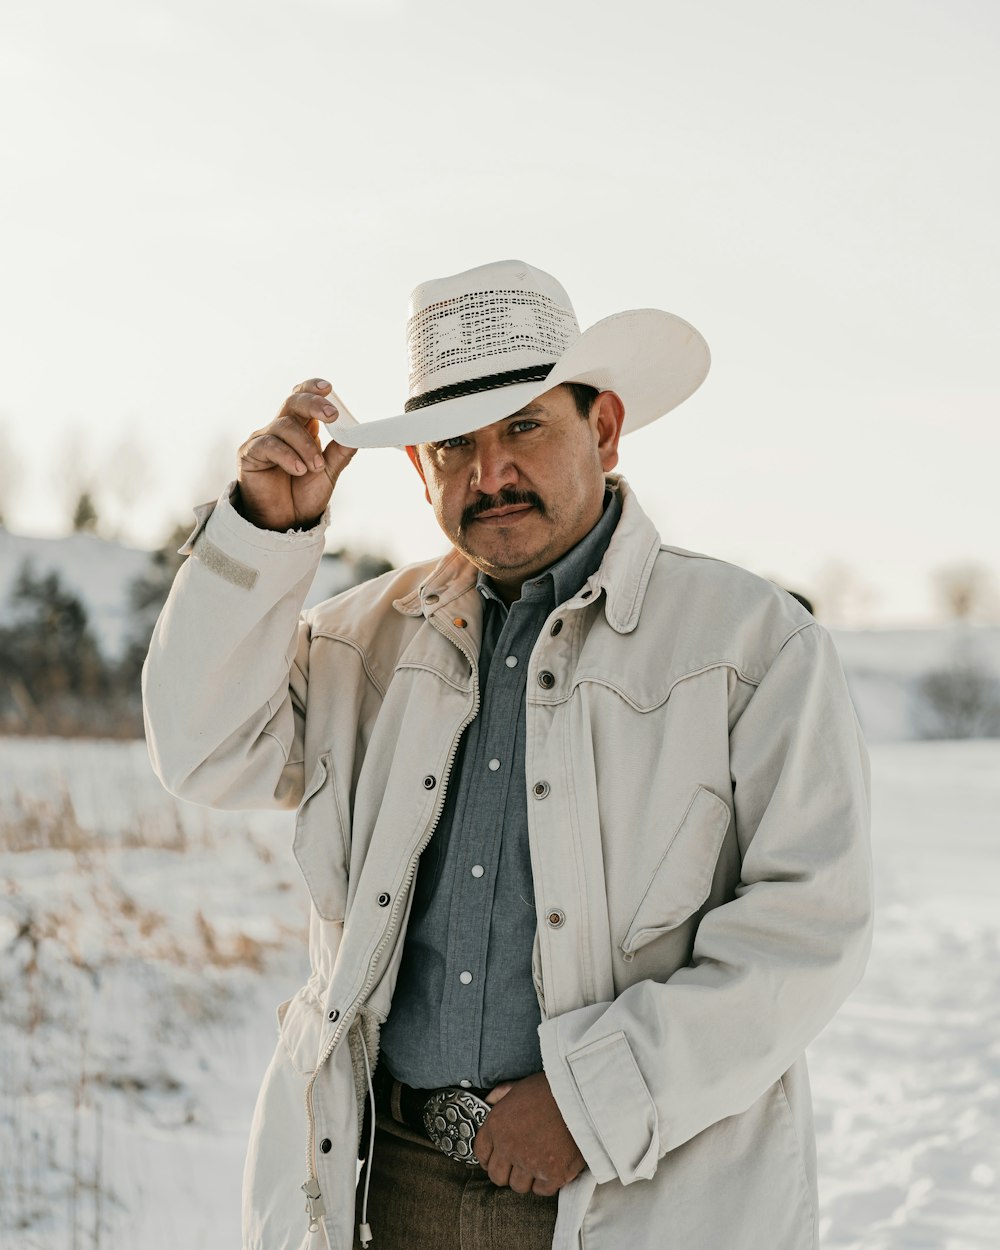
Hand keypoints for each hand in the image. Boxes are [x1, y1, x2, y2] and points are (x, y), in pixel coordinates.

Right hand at [236, 379, 356, 530]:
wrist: (286, 523)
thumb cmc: (304, 496)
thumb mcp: (328, 474)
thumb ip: (340, 453)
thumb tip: (356, 433)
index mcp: (302, 429)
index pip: (303, 398)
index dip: (313, 389)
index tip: (329, 389)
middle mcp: (281, 430)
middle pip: (293, 402)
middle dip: (313, 404)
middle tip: (332, 416)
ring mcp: (263, 440)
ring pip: (284, 426)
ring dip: (306, 446)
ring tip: (315, 467)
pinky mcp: (249, 454)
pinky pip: (268, 445)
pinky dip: (287, 456)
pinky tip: (298, 470)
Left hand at [474, 1072, 585, 1196]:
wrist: (581, 1096)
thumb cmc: (550, 1088)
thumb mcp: (518, 1085)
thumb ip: (500, 1095)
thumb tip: (488, 1100)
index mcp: (497, 1125)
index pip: (481, 1154)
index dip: (489, 1158)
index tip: (497, 1159)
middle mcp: (509, 1147)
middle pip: (497, 1176)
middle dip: (506, 1172)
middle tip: (518, 1165)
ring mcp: (530, 1163)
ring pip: (518, 1186)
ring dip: (526, 1178)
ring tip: (537, 1164)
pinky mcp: (553, 1174)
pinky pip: (541, 1190)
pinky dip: (545, 1182)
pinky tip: (551, 1168)